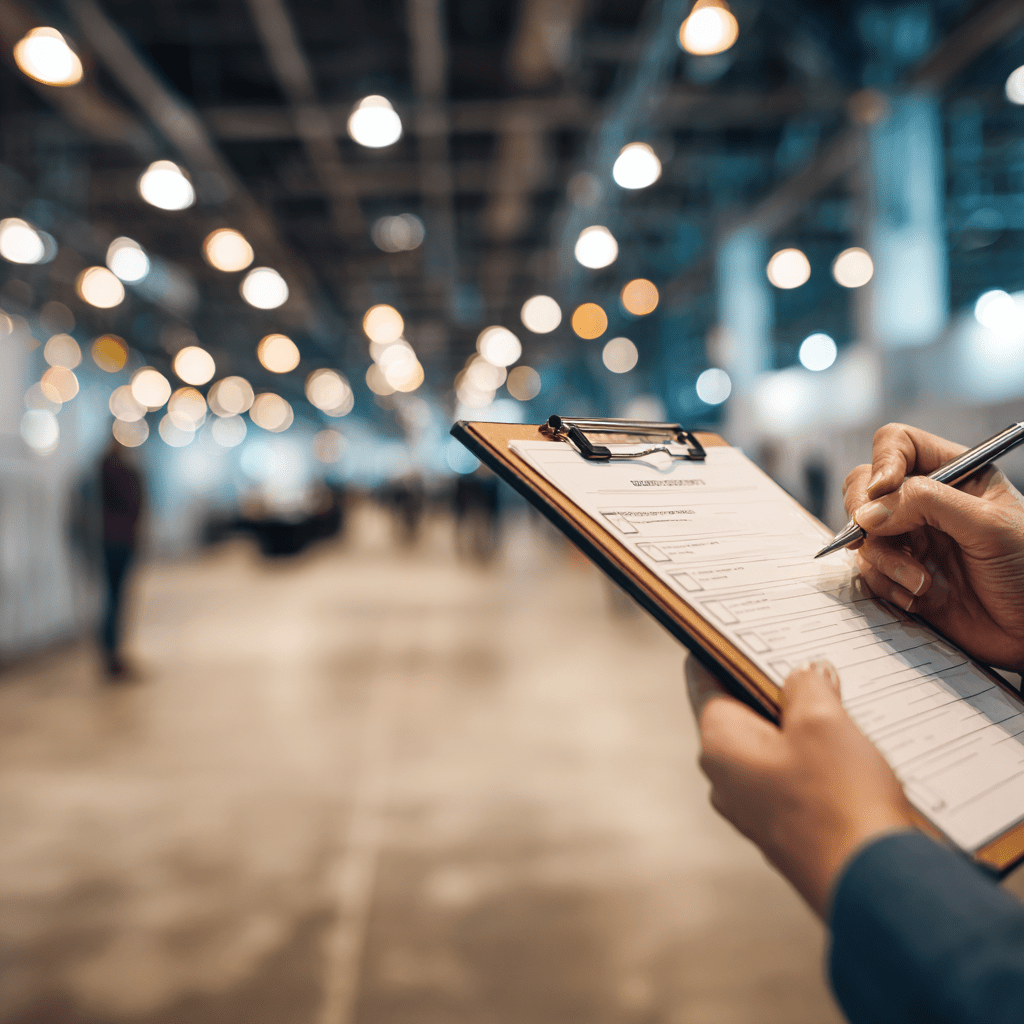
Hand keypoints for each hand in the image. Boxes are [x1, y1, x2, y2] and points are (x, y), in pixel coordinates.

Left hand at [686, 657, 912, 918]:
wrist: (874, 884)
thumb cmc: (839, 803)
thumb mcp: (823, 722)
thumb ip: (806, 687)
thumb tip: (804, 676)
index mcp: (718, 745)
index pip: (704, 679)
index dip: (721, 648)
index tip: (733, 623)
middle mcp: (726, 778)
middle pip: (739, 711)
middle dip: (770, 685)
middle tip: (802, 657)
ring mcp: (754, 808)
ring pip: (769, 746)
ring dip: (797, 723)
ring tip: (834, 698)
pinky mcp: (786, 828)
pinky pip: (791, 777)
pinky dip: (812, 757)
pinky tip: (847, 747)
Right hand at [843, 423, 1023, 669]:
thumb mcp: (987, 526)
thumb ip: (926, 504)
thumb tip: (866, 512)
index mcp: (956, 474)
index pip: (899, 444)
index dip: (882, 462)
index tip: (881, 491)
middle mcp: (927, 503)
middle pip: (865, 485)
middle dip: (864, 512)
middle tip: (870, 536)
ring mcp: (912, 540)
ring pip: (864, 533)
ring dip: (885, 560)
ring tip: (920, 582)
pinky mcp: (902, 576)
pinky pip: (870, 571)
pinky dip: (887, 586)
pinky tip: (920, 598)